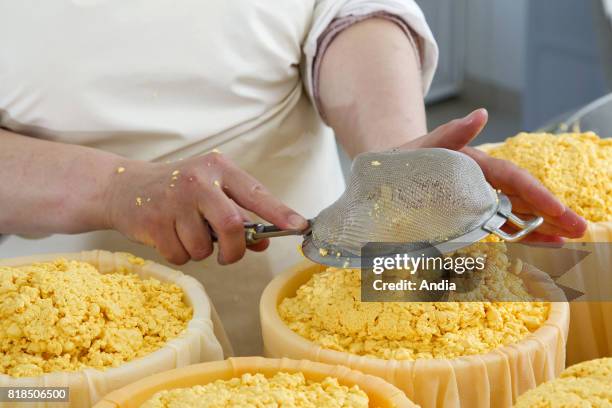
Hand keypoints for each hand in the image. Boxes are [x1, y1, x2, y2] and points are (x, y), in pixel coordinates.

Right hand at [104, 152, 307, 264]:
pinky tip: (169, 236)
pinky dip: (180, 255)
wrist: (123, 187)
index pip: (257, 193)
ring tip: (187, 234)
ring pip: (204, 248)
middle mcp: (198, 180)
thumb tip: (263, 242)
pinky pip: (180, 256)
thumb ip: (239, 214)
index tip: (300, 226)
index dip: (280, 212)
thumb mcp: (210, 193)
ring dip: (201, 252)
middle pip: (233, 226)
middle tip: (229, 255)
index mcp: (219, 168)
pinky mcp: (154, 221)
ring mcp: (175, 200)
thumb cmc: (176, 190)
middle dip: (234, 249)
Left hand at [399, 109, 587, 242]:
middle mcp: (481, 180)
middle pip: (523, 196)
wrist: (382, 177)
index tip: (558, 211)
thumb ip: (450, 134)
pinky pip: (499, 224)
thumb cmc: (402, 160)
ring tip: (568, 240)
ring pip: (516, 212)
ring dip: (542, 226)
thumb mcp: (422, 146)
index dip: (537, 195)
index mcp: (474, 162)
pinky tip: (541, 244)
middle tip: (579, 229)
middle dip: (552, 212)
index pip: (512, 177)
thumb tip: (480, 114)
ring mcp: (477, 197)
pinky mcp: (470, 213)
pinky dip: (520, 234)